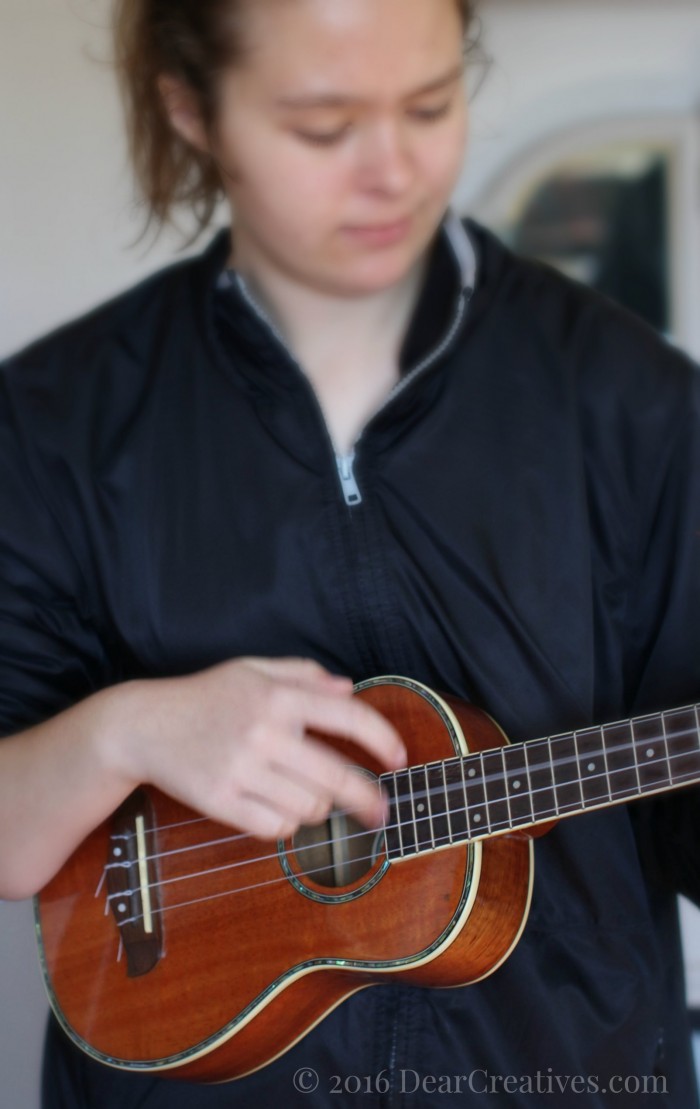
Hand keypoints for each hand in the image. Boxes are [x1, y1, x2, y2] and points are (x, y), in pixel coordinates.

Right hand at [119, 657, 405, 839]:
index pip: (349, 716)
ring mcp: (241, 769)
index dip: (383, 740)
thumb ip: (303, 674)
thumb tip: (348, 689)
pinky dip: (284, 823)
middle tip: (381, 812)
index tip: (400, 759)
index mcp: (278, 695)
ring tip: (301, 793)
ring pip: (309, 808)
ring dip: (315, 808)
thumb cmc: (204, 695)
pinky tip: (274, 805)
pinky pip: (276, 827)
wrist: (143, 725)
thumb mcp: (252, 669)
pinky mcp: (221, 801)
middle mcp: (264, 731)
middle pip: (337, 779)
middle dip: (368, 800)